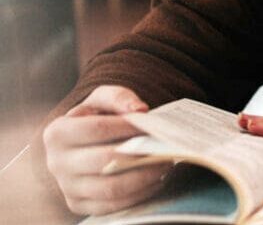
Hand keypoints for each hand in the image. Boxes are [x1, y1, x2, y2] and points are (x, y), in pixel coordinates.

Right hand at [43, 85, 171, 215]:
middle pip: (105, 161)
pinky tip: (155, 181)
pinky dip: (139, 195)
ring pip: (111, 188)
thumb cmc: (94, 118)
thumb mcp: (102, 99)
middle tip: (165, 149)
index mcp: (57, 133)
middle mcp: (56, 163)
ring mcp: (66, 187)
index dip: (127, 127)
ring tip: (164, 165)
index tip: (150, 126)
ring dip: (144, 178)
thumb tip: (139, 110)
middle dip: (140, 155)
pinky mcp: (79, 205)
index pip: (97, 129)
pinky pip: (113, 206)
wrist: (80, 144)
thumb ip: (119, 97)